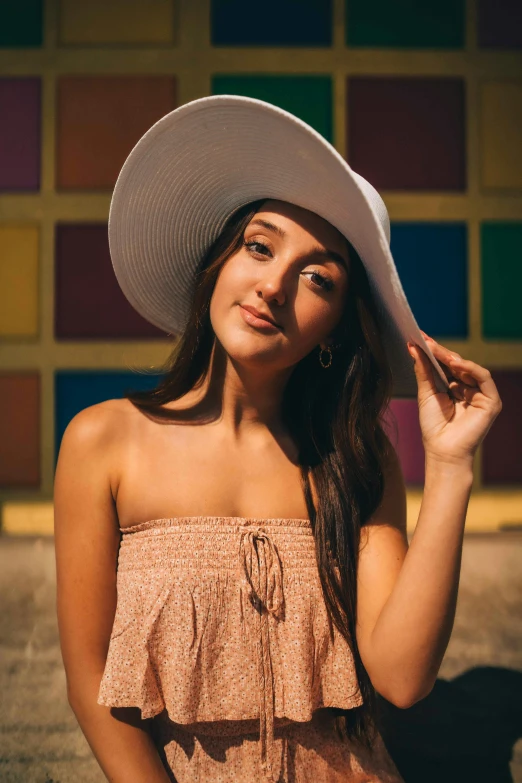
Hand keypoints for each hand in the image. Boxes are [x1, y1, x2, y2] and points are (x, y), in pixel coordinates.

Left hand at [407, 330, 502, 465]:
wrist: (443, 452)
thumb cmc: (434, 427)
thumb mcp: (426, 394)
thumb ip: (423, 371)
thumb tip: (413, 348)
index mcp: (454, 388)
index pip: (446, 365)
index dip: (434, 352)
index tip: (420, 338)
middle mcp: (469, 389)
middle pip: (457, 365)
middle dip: (441, 352)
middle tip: (426, 340)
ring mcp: (481, 395)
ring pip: (470, 368)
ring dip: (453, 358)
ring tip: (437, 351)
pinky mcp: (491, 401)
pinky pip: (484, 378)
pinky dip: (471, 368)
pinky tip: (456, 363)